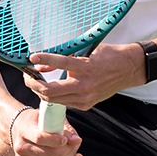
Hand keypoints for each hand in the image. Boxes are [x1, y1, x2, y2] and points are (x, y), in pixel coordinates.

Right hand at [7, 106, 82, 155]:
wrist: (19, 128)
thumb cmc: (37, 121)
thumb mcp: (49, 117)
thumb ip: (64, 128)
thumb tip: (77, 141)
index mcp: (24, 130)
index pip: (40, 138)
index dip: (56, 140)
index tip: (68, 139)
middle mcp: (21, 147)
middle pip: (51, 154)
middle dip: (69, 150)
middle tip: (77, 143)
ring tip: (75, 149)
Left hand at [24, 42, 140, 110]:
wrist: (129, 69)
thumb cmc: (108, 56)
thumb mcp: (87, 50)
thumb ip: (65, 58)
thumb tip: (42, 65)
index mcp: (86, 67)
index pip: (60, 63)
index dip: (43, 59)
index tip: (31, 57)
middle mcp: (85, 85)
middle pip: (50, 91)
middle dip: (34, 84)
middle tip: (27, 76)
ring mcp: (86, 97)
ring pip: (54, 99)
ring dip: (41, 91)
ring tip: (35, 82)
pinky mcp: (86, 105)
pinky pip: (64, 102)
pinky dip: (55, 96)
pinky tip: (51, 88)